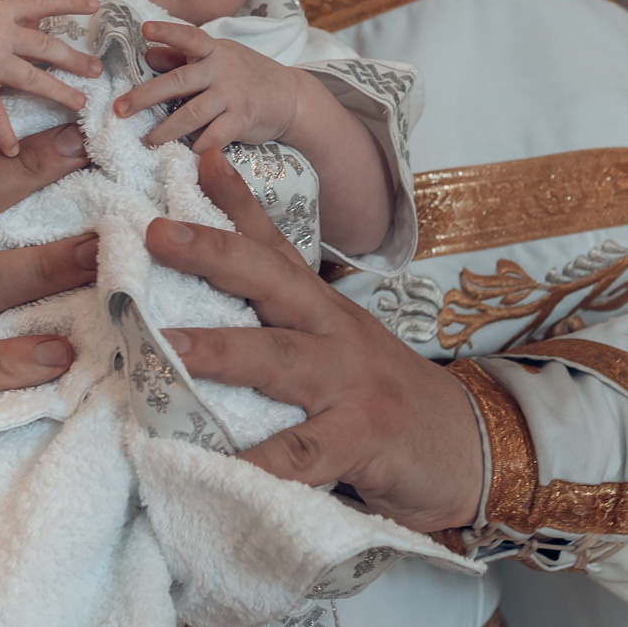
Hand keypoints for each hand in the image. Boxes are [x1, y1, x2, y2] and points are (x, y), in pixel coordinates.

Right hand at [0, 0, 100, 155]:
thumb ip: (0, 14)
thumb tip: (26, 15)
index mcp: (0, 12)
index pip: (42, 2)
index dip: (70, 2)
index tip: (96, 4)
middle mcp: (1, 35)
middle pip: (47, 47)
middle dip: (75, 59)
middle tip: (98, 70)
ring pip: (34, 79)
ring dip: (60, 92)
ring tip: (81, 104)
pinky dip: (3, 134)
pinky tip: (12, 151)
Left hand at [116, 22, 308, 151]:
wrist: (290, 96)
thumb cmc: (245, 76)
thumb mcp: (218, 60)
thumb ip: (183, 58)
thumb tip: (149, 55)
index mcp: (213, 51)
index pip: (189, 36)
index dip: (167, 32)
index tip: (145, 29)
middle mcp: (221, 70)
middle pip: (178, 81)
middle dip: (145, 96)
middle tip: (119, 109)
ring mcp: (232, 96)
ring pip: (192, 113)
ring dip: (165, 130)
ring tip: (145, 140)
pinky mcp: (242, 120)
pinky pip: (214, 136)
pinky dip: (197, 147)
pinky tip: (183, 154)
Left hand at [153, 151, 481, 534]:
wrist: (469, 447)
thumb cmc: (383, 398)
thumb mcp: (336, 346)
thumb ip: (283, 328)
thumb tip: (202, 317)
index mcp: (321, 311)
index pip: (276, 248)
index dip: (237, 203)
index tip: (199, 157)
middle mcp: (334, 333)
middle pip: (272, 282)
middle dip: (214, 253)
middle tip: (158, 233)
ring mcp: (350, 384)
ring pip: (279, 358)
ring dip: (222, 350)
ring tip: (170, 348)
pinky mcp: (363, 438)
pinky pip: (303, 451)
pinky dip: (260, 461)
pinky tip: (217, 468)